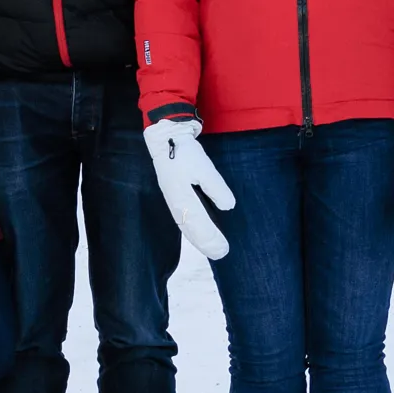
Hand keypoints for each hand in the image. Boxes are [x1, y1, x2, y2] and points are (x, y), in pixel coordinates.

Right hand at [142, 118, 232, 262]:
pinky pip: (184, 219)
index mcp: (182, 197)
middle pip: (191, 230)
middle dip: (206, 244)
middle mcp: (176, 203)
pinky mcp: (174, 196)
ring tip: (213, 250)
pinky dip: (193, 230)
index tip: (223, 249)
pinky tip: (199, 234)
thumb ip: (216, 187)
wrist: (165, 138)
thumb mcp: (204, 167)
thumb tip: (228, 206)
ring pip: (186, 226)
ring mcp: (173, 200)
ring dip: (199, 239)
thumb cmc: (184, 152)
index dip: (211, 238)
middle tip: (221, 254)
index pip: (199, 224)